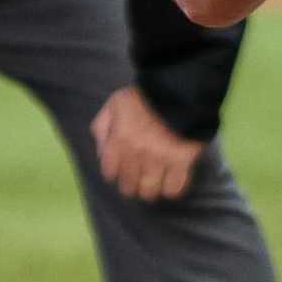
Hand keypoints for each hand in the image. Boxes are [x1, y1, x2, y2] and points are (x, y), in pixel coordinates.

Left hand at [90, 85, 203, 202]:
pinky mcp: (181, 162)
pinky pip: (174, 188)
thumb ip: (101, 128)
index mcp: (118, 141)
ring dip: (150, 190)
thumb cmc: (143, 96)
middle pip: (129, 187)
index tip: (120, 171)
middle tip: (136, 180)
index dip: (114, 173)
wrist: (177, 91)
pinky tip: (170, 183)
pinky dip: (171, 189)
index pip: (110, 173)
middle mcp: (136, 155)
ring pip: (150, 191)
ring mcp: (159, 160)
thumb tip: (100, 153)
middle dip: (131, 185)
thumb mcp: (114, 104)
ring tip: (153, 184)